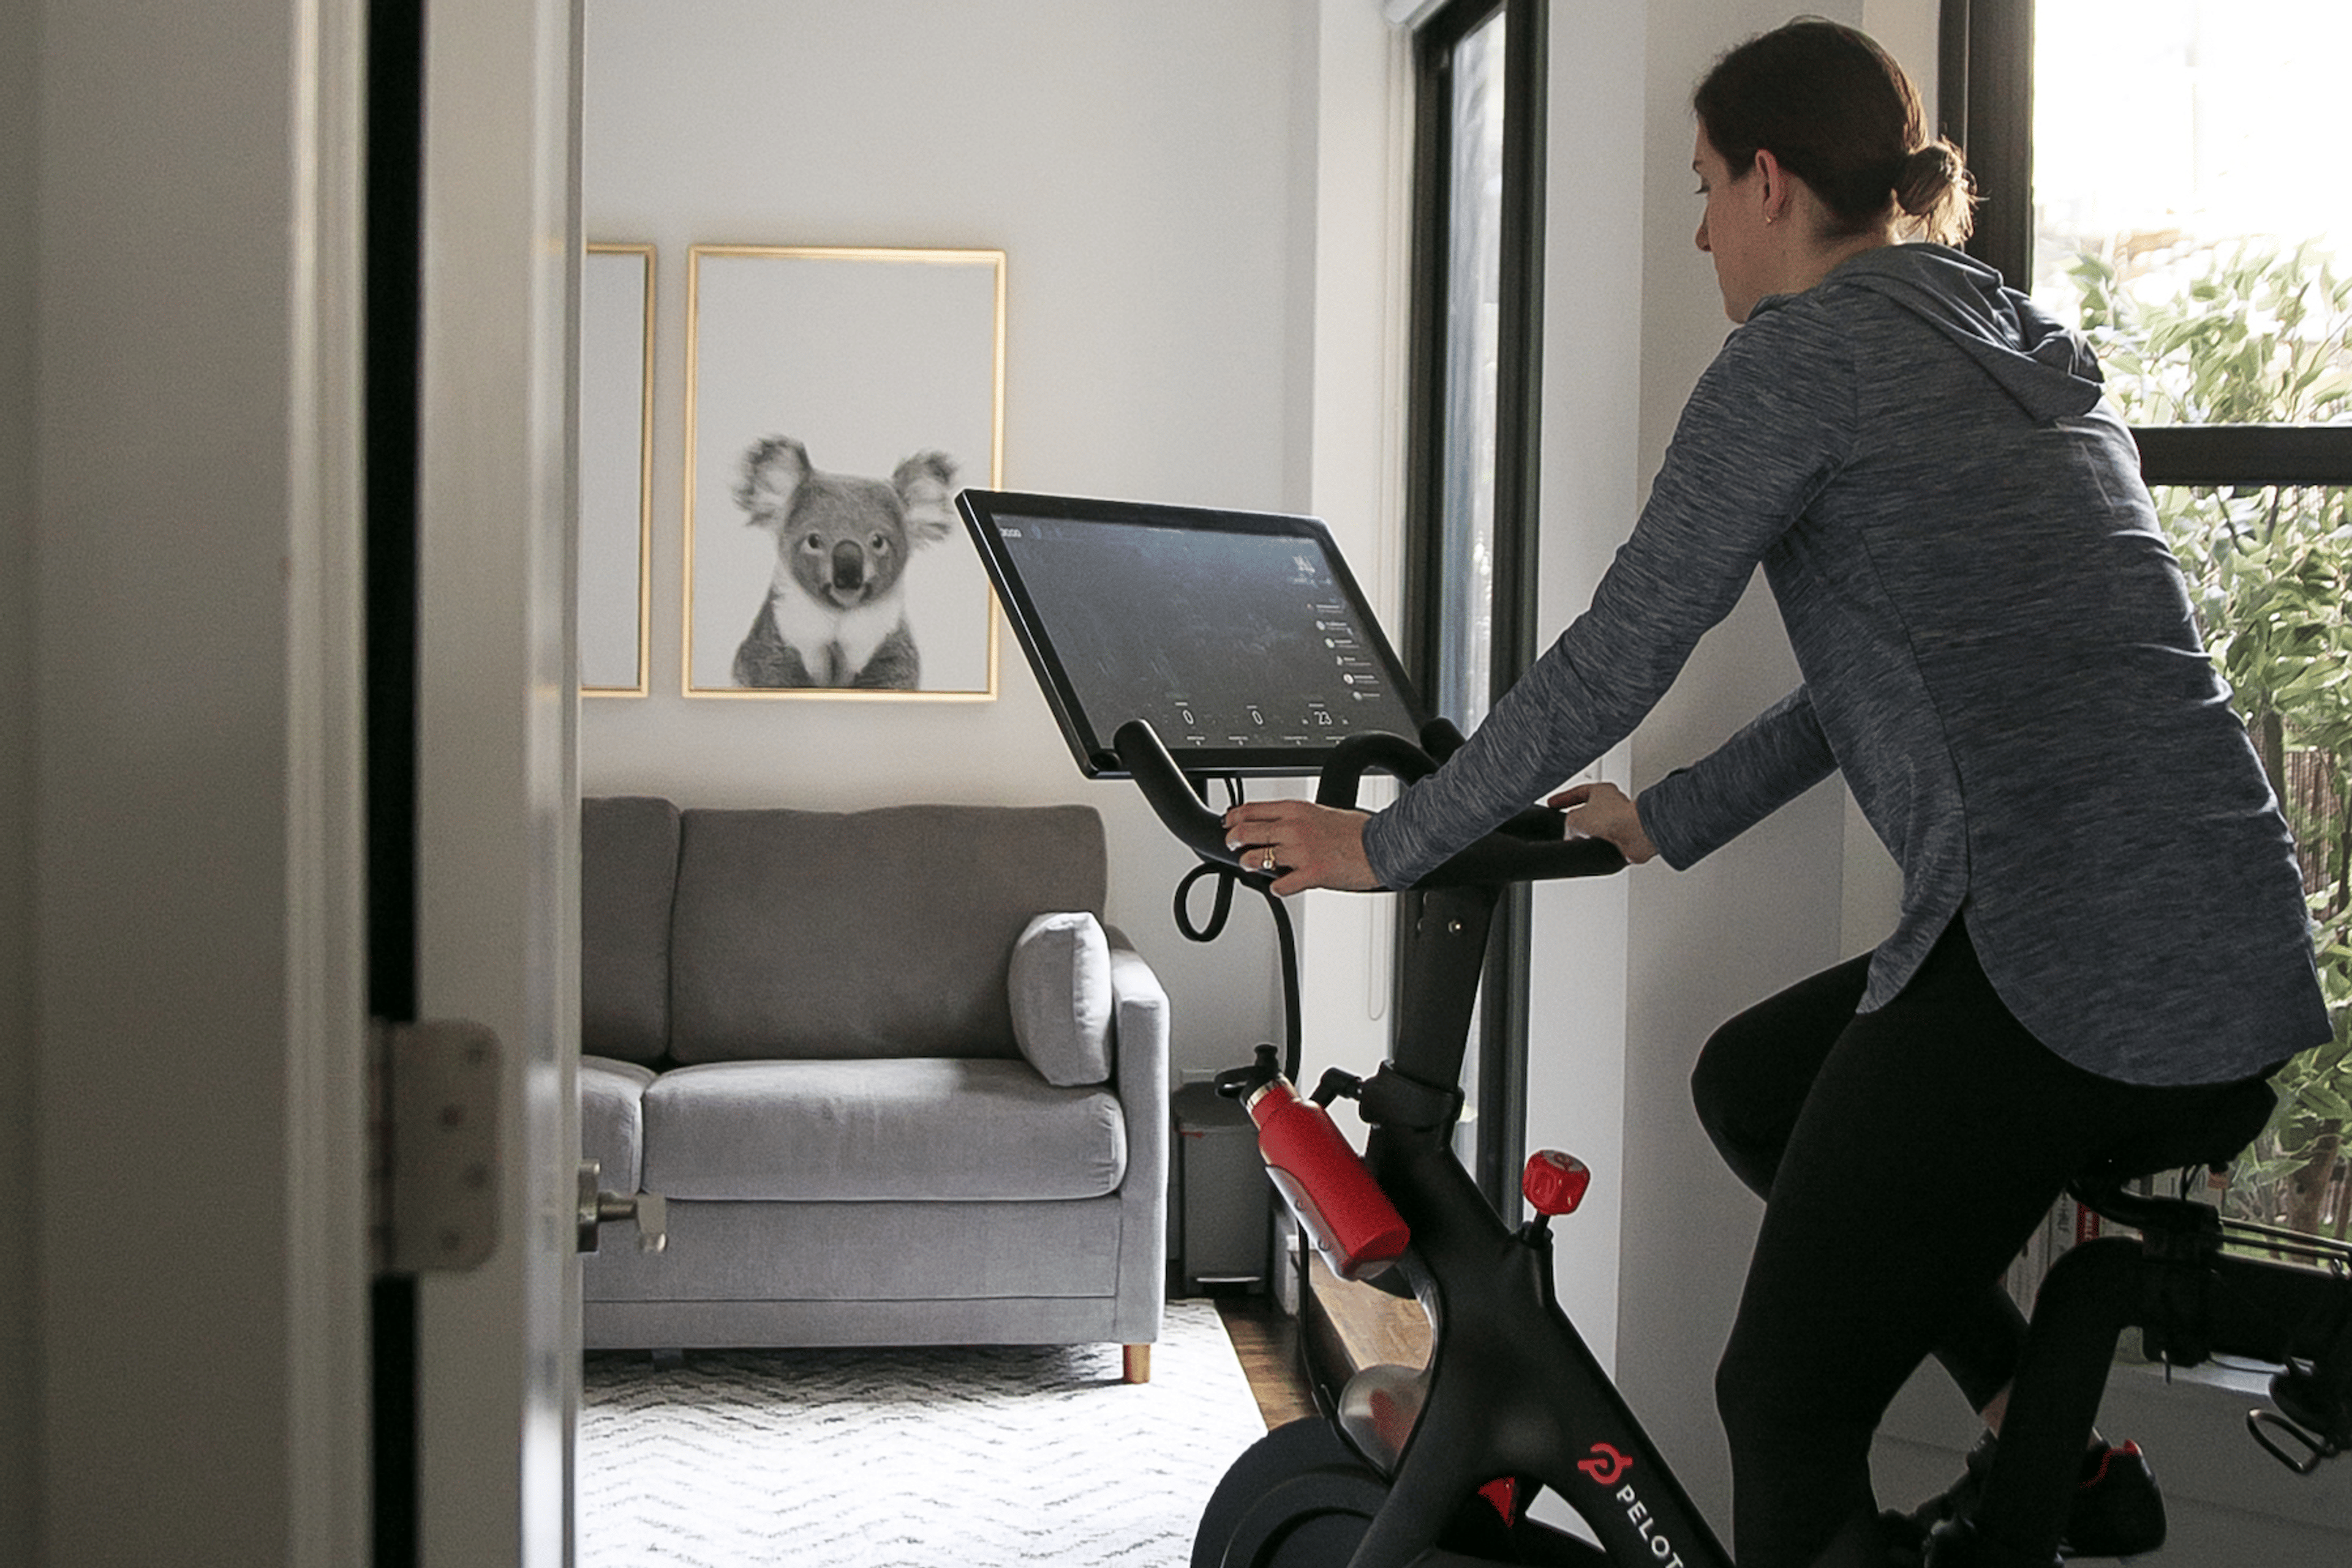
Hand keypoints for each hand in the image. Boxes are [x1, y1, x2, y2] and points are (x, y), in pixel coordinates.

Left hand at [1220, 801, 1379, 895]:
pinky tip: (1280, 885)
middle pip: (1247, 832)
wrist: (1383, 846)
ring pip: (1256, 858)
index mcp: (1297, 810)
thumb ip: (1296, 819)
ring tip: (1252, 865)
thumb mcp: (1321, 813)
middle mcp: (1294, 828)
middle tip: (1233, 845)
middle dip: (1233, 841)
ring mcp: (1301, 852)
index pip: (1252, 810)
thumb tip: (1274, 826)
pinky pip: (1280, 884)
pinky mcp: (1310, 874)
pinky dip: (1277, 887)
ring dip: (1250, 863)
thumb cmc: (1357, 831)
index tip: (1229, 823)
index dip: (1233, 818)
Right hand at [1547, 781, 1658, 864]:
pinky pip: (1605, 844)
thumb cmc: (1614, 819)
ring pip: (1597, 830)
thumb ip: (1568, 825)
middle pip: (1588, 812)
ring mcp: (1621, 821)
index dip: (1562, 799)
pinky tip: (1593, 852)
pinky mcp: (1626, 838)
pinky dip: (1598, 848)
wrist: (1636, 835)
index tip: (1551, 804)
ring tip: (1582, 843)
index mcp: (1603, 790)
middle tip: (1566, 828)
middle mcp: (1614, 803)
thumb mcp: (1575, 820)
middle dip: (1576, 822)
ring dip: (1588, 837)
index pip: (1578, 792)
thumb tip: (1570, 836)